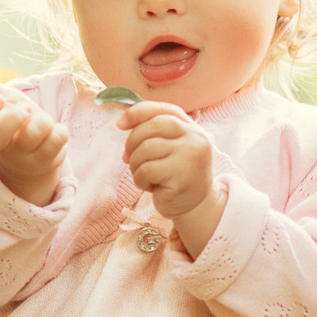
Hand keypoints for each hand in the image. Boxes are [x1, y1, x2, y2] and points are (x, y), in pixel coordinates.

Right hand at [0, 67, 66, 206]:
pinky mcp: (45, 161)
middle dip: (11, 118)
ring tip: (42, 120)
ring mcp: (23, 158)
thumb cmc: (15, 120)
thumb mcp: (3, 101)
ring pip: (30, 137)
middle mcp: (2, 148)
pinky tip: (54, 133)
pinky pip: (55, 142)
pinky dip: (59, 132)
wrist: (37, 148)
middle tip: (25, 109)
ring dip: (41, 121)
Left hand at [121, 101, 222, 252]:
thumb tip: (123, 123)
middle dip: (132, 141)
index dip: (138, 112)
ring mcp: (190, 155)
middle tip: (127, 157)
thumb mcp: (171, 149)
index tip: (120, 124)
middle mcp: (195, 137)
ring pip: (146, 149)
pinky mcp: (181, 175)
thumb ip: (155, 134)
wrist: (196, 207)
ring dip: (135, 164)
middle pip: (152, 126)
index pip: (163, 110)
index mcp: (192, 128)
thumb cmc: (176, 176)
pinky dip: (140, 179)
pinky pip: (147, 170)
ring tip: (143, 175)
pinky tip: (149, 186)